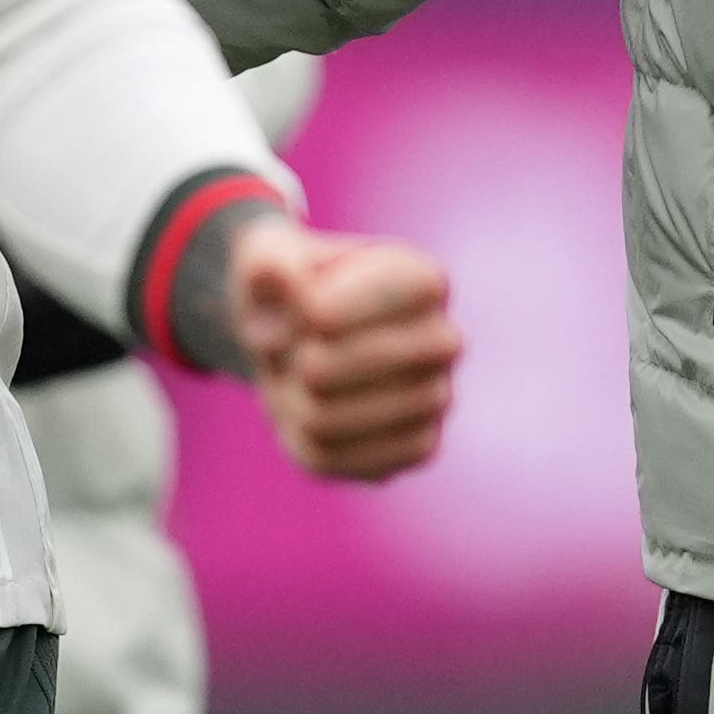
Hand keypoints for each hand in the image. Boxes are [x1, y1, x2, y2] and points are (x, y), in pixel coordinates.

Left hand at [226, 223, 461, 483]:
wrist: (309, 338)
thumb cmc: (294, 289)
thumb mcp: (268, 256)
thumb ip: (268, 259)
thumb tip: (279, 276)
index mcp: (424, 280)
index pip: (355, 305)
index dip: (308, 309)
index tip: (300, 305)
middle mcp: (444, 341)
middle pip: (324, 369)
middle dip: (289, 358)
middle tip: (295, 346)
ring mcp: (436, 399)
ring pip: (320, 419)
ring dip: (286, 398)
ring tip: (296, 377)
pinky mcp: (415, 449)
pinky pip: (327, 457)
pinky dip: (296, 436)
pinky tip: (311, 411)